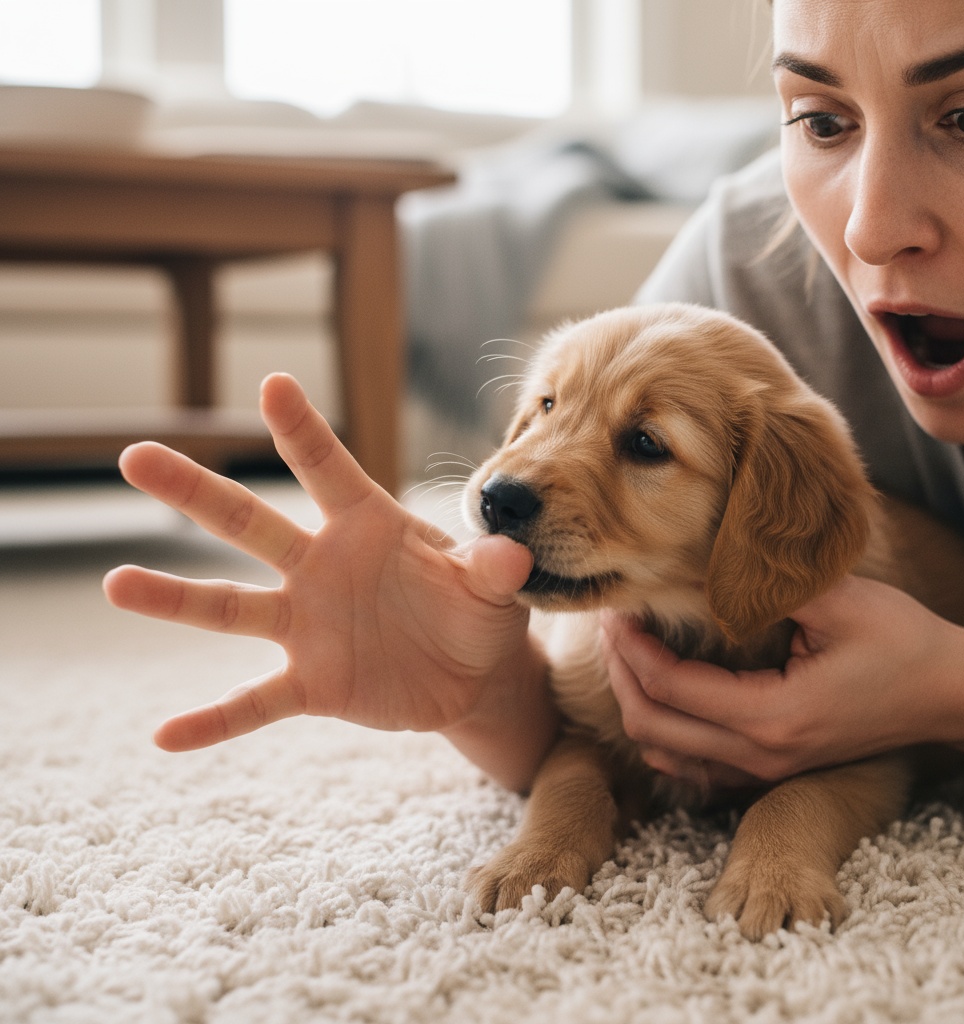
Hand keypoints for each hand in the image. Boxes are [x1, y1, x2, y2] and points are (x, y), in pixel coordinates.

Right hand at [104, 374, 554, 786]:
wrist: (470, 675)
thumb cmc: (477, 610)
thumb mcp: (493, 589)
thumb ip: (492, 570)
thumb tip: (512, 555)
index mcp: (368, 526)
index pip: (329, 471)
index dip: (303, 431)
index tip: (274, 383)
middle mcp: (323, 566)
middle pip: (251, 523)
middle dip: (196, 491)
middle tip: (135, 456)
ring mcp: (309, 625)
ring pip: (232, 607)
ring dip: (175, 598)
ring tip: (116, 584)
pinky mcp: (311, 683)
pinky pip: (254, 702)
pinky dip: (214, 720)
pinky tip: (164, 737)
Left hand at [601, 576, 957, 782]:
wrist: (948, 694)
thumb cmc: (901, 642)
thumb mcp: (836, 601)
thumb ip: (760, 588)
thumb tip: (691, 566)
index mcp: (772, 716)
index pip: (669, 687)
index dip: (631, 646)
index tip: (619, 607)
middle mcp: (759, 754)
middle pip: (651, 725)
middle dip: (619, 671)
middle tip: (612, 622)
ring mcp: (762, 769)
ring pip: (663, 750)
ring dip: (634, 699)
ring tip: (626, 649)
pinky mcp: (766, 767)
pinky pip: (689, 763)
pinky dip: (659, 728)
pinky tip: (655, 686)